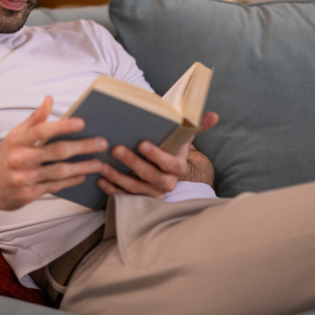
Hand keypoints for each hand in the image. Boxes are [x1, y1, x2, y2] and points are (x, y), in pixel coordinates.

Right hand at [0, 96, 106, 211]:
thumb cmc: (3, 158)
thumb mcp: (14, 136)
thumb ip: (34, 119)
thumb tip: (49, 99)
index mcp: (16, 141)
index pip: (42, 130)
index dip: (62, 126)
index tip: (82, 123)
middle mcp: (20, 158)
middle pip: (56, 151)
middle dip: (82, 147)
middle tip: (101, 143)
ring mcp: (24, 178)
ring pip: (59, 171)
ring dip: (82, 167)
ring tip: (99, 163)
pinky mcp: (28, 195)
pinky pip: (54, 187)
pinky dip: (70, 181)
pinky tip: (83, 176)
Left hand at [97, 111, 218, 197]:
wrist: (160, 160)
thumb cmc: (169, 144)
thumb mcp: (182, 133)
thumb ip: (196, 124)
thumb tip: (213, 115)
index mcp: (179, 167)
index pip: (170, 164)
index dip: (157, 156)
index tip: (142, 143)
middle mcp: (168, 183)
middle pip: (152, 178)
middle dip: (133, 164)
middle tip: (116, 148)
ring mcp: (152, 193)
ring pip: (136, 189)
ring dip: (118, 177)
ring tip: (102, 164)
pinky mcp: (138, 198)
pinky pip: (124, 197)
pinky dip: (112, 189)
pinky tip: (100, 179)